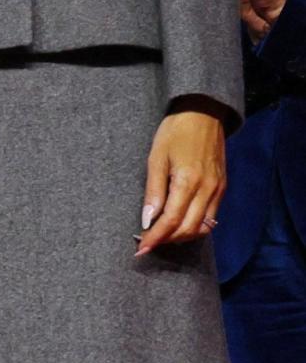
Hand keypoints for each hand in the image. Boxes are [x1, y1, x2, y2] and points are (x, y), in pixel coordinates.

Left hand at [137, 105, 225, 252]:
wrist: (203, 113)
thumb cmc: (175, 132)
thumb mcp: (156, 158)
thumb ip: (153, 192)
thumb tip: (147, 220)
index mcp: (188, 181)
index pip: (171, 221)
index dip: (155, 238)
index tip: (141, 249)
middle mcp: (207, 190)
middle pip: (188, 229)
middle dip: (167, 240)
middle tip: (147, 243)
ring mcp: (218, 190)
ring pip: (202, 227)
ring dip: (181, 236)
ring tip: (161, 236)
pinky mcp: (222, 188)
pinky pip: (210, 217)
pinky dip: (194, 226)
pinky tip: (178, 224)